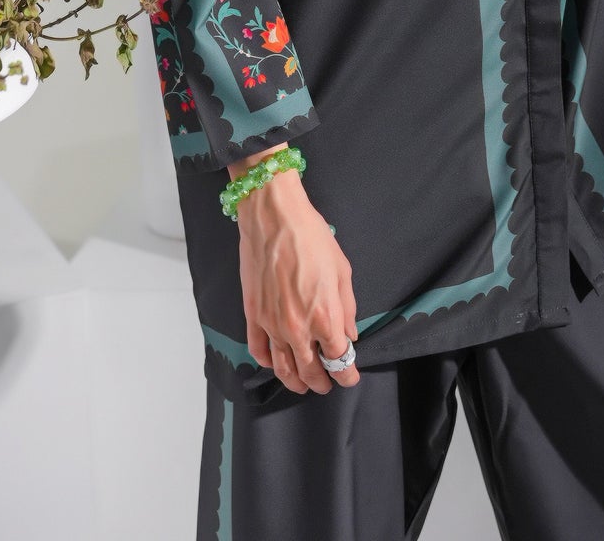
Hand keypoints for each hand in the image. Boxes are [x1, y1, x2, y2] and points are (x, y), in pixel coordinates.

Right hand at [235, 166, 360, 393]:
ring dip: (295, 382)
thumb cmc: (312, 237)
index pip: (338, 359)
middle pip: (310, 371)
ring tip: (303, 386)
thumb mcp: (342, 270)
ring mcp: (272, 325)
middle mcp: (298, 328)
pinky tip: (275, 363)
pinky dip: (267, 363)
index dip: (347, 373)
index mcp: (325, 317)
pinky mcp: (253, 316)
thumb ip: (348, 308)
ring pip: (283, 369)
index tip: (350, 376)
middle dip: (322, 382)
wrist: (274, 218)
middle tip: (327, 385)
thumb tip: (349, 335)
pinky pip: (258, 351)